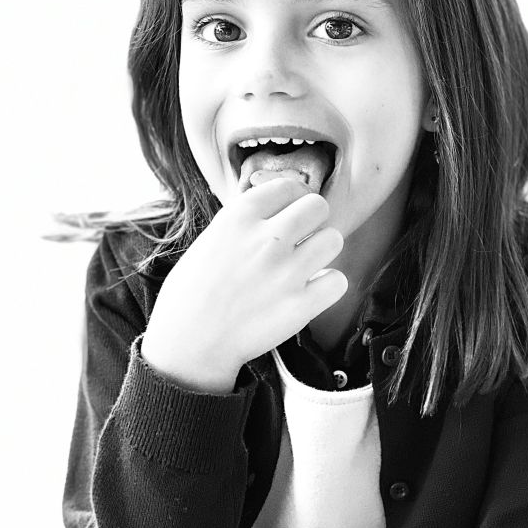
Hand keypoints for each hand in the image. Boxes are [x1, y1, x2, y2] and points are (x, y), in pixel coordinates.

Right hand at [141, 177, 346, 392]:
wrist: (189, 341)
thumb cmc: (193, 291)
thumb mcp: (212, 237)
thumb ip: (246, 221)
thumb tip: (278, 210)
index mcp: (240, 216)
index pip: (288, 186)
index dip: (294, 199)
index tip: (291, 212)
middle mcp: (268, 238)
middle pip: (318, 206)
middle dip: (314, 220)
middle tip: (304, 237)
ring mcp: (287, 272)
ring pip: (334, 239)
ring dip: (323, 251)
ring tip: (307, 264)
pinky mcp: (301, 305)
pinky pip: (338, 281)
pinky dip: (328, 287)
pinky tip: (312, 291)